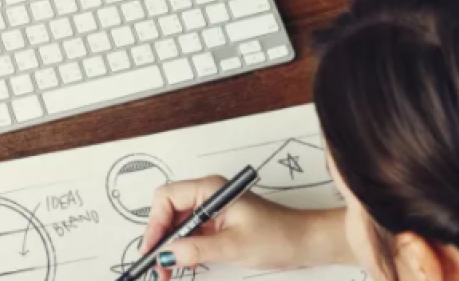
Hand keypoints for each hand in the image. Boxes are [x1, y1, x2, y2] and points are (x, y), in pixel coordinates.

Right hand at [140, 176, 350, 278]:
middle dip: (159, 236)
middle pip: (169, 210)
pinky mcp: (219, 223)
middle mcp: (209, 195)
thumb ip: (198, 249)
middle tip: (155, 263)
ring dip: (170, 245)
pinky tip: (181, 264)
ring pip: (179, 223)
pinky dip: (183, 248)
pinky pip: (192, 232)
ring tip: (166, 269)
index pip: (168, 198)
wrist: (306, 242)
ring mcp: (214, 208)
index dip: (155, 223)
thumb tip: (168, 254)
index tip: (153, 248)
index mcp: (211, 189)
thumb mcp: (234, 245)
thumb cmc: (279, 235)